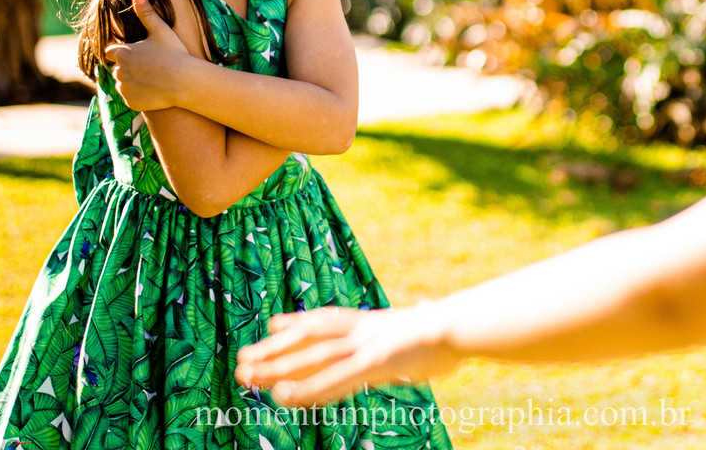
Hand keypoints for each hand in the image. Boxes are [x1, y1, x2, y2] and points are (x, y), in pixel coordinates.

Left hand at [104, 0, 192, 110]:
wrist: (185, 82)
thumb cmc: (174, 53)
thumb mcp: (160, 30)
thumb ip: (146, 13)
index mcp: (122, 53)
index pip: (111, 51)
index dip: (122, 51)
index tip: (136, 52)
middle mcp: (118, 71)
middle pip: (117, 68)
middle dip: (128, 67)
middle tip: (149, 66)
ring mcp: (124, 89)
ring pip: (123, 84)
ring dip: (132, 81)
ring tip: (152, 78)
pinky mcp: (131, 103)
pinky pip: (130, 98)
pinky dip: (138, 95)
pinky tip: (153, 90)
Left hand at [235, 304, 462, 405]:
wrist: (463, 325)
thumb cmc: (448, 331)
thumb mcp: (419, 327)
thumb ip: (408, 327)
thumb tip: (423, 309)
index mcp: (372, 323)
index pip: (327, 320)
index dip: (298, 322)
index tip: (272, 323)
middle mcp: (362, 330)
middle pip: (309, 338)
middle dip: (274, 350)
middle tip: (241, 362)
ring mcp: (366, 345)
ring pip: (312, 357)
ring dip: (278, 368)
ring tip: (248, 378)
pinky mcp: (374, 362)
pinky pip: (334, 379)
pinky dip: (307, 388)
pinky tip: (284, 396)